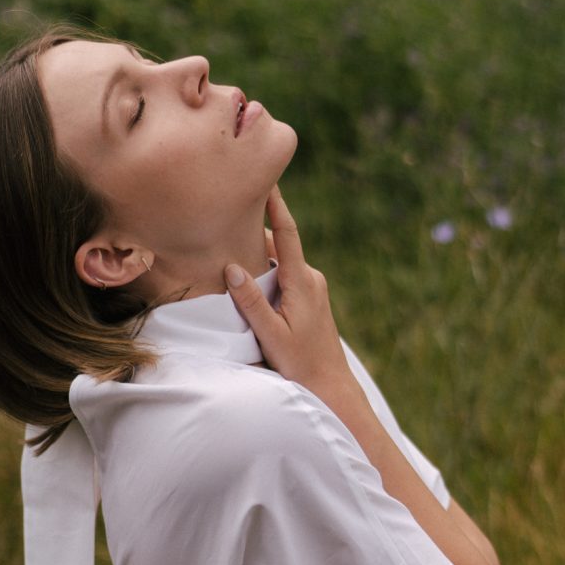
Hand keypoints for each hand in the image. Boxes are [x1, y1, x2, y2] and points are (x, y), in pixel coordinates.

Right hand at [223, 185, 354, 405]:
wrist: (332, 386)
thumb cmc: (301, 364)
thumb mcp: (272, 335)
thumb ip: (252, 302)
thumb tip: (232, 267)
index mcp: (302, 282)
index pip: (288, 234)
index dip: (276, 204)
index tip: (268, 177)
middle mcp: (310, 278)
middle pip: (280, 244)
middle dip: (257, 227)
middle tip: (232, 208)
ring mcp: (313, 287)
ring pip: (281, 260)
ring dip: (260, 252)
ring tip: (232, 238)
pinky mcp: (311, 298)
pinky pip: (285, 274)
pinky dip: (267, 269)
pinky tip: (249, 273)